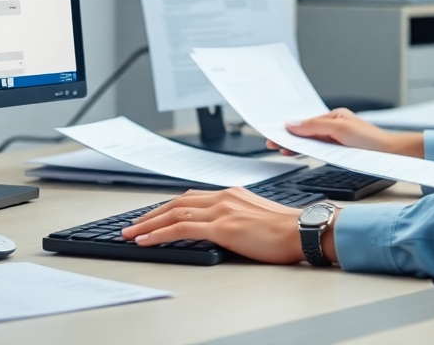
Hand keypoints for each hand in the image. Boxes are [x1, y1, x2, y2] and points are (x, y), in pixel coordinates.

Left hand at [122, 188, 332, 264]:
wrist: (303, 231)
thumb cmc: (287, 230)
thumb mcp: (257, 217)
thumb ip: (237, 218)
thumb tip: (223, 230)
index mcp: (232, 193)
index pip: (191, 197)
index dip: (168, 207)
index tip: (153, 215)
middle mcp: (224, 197)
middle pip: (177, 202)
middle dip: (151, 214)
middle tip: (133, 224)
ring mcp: (222, 211)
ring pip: (174, 213)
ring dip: (148, 224)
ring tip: (131, 233)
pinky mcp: (222, 227)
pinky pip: (181, 228)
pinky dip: (159, 233)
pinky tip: (147, 240)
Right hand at [266, 107, 424, 157]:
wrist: (389, 154)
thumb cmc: (370, 140)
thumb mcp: (339, 129)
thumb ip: (314, 127)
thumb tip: (292, 124)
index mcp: (333, 116)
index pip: (306, 120)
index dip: (289, 126)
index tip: (273, 131)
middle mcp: (334, 126)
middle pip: (305, 130)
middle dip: (288, 136)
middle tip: (271, 142)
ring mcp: (336, 138)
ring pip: (310, 141)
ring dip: (295, 144)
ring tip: (280, 149)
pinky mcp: (339, 150)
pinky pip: (317, 148)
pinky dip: (306, 150)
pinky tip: (297, 152)